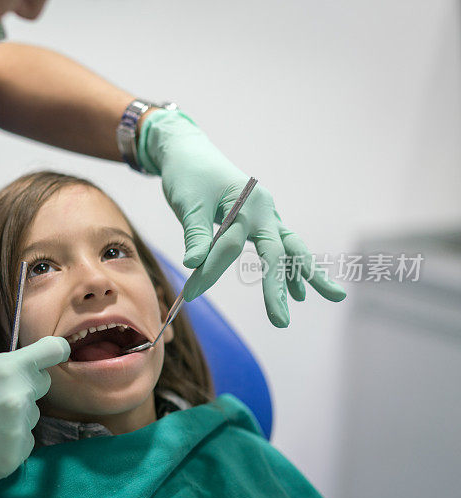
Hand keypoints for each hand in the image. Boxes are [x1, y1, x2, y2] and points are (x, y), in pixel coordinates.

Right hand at [0, 336, 69, 497]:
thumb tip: (13, 369)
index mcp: (5, 369)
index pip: (52, 352)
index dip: (56, 350)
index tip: (57, 353)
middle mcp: (19, 398)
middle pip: (42, 384)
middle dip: (25, 385)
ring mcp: (19, 430)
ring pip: (31, 414)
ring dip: (15, 415)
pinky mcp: (15, 456)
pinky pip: (25, 441)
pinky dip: (9, 440)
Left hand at [137, 109, 345, 326]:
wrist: (189, 152)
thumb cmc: (188, 176)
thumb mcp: (188, 204)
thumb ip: (196, 235)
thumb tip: (194, 265)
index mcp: (246, 202)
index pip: (230, 246)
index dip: (210, 271)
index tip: (190, 294)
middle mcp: (263, 208)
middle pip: (277, 252)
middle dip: (279, 287)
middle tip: (280, 320)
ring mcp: (266, 214)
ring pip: (292, 247)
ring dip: (308, 273)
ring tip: (334, 295)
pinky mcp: (262, 220)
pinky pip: (282, 246)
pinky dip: (292, 267)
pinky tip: (298, 291)